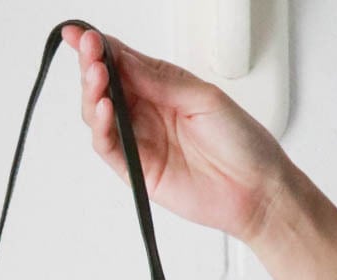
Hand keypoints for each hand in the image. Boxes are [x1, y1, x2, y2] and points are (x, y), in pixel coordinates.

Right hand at [60, 24, 295, 246]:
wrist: (255, 189)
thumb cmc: (241, 143)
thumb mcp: (204, 97)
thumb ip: (161, 81)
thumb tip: (124, 60)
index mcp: (165, 87)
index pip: (123, 61)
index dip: (100, 46)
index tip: (81, 33)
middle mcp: (148, 112)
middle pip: (106, 85)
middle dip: (91, 64)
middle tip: (87, 50)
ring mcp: (140, 141)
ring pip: (100, 115)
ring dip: (92, 93)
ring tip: (97, 76)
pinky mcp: (137, 170)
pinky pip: (109, 147)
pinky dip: (100, 128)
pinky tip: (103, 108)